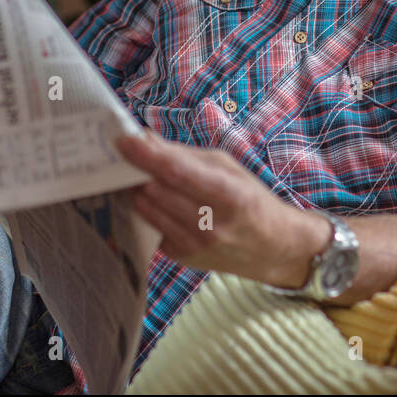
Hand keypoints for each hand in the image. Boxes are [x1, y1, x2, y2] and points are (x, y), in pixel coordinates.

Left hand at [115, 130, 329, 287]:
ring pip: (147, 207)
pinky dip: (151, 209)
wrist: (273, 248)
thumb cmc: (251, 200)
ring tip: (144, 176)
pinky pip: (151, 224)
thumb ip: (185, 155)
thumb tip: (145, 139)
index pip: (178, 173)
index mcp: (229, 196)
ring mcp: (193, 246)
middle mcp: (210, 225)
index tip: (123, 140)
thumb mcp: (228, 168)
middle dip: (138, 169)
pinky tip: (162, 202)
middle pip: (156, 189)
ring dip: (140, 188)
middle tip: (129, 153)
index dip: (147, 155)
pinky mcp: (180, 257)